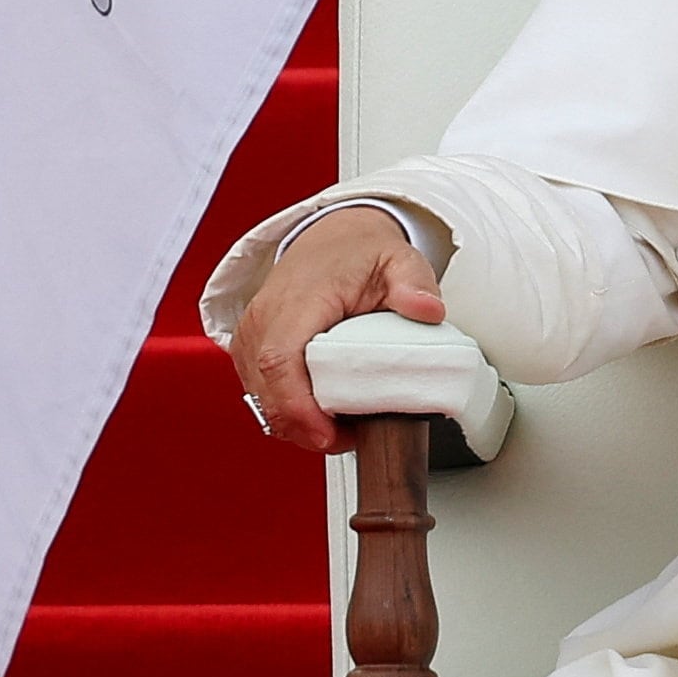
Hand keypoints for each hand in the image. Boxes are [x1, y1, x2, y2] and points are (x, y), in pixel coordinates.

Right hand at [226, 206, 447, 453]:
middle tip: (346, 438)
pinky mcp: (249, 346)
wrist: (331, 237)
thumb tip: (428, 310)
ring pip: (259, 396)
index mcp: (299, 298)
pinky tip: (318, 411)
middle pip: (266, 389)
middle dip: (302, 426)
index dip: (298, 406)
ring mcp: (252, 333)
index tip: (328, 435)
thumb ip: (414, 283)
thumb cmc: (359, 253)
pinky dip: (286, 408)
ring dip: (295, 421)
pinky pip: (258, 390)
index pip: (280, 360)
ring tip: (338, 426)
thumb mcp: (399, 260)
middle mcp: (265, 316)